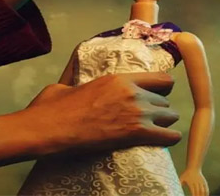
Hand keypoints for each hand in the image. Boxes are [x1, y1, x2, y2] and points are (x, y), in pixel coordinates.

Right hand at [19, 72, 181, 156]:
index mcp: (116, 79)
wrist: (50, 129)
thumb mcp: (64, 86)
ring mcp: (136, 112)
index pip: (159, 77)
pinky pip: (169, 137)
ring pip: (170, 117)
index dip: (160, 87)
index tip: (156, 94)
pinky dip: (167, 139)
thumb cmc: (52, 108)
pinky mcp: (136, 133)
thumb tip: (68, 86)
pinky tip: (161, 141)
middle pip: (165, 100)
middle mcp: (131, 92)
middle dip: (159, 109)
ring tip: (153, 130)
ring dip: (163, 124)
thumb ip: (75, 83)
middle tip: (148, 118)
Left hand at [180, 169, 208, 195]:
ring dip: (203, 195)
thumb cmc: (186, 173)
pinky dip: (207, 192)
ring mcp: (201, 182)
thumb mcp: (182, 177)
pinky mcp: (204, 182)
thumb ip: (180, 183)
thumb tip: (176, 187)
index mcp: (191, 183)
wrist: (193, 167)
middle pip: (198, 191)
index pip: (193, 191)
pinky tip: (206, 195)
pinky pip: (206, 188)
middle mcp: (196, 183)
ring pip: (203, 190)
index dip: (194, 195)